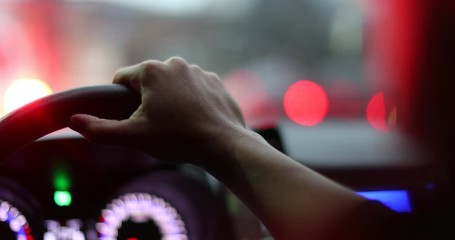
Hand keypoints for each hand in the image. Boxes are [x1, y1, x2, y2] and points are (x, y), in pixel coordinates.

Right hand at [69, 57, 246, 164]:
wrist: (223, 145)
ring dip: (169, 100)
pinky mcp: (215, 82)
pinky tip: (195, 120)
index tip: (132, 119)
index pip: (121, 80)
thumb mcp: (133, 137)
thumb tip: (74, 121)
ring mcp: (198, 72)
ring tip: (177, 125)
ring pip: (172, 86)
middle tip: (156, 126)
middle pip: (148, 82)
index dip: (120, 101)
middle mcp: (175, 64)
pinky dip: (191, 102)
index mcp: (151, 71)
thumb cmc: (177, 139)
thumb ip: (99, 130)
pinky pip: (194, 90)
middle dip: (146, 101)